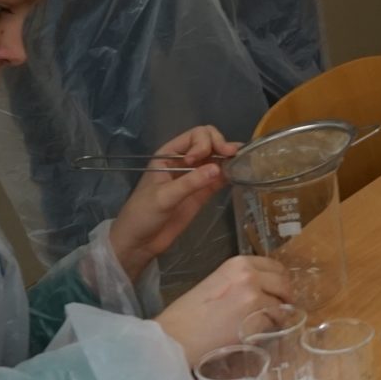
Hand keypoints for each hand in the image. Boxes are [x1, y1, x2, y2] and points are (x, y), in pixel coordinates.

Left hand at [109, 126, 241, 280]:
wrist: (139, 243)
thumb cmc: (142, 215)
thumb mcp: (163, 197)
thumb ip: (190, 183)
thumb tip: (218, 169)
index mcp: (168, 155)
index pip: (194, 136)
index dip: (203, 143)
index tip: (199, 160)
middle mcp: (183, 161)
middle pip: (209, 142)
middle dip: (220, 145)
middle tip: (231, 156)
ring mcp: (194, 177)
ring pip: (216, 159)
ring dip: (228, 157)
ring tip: (241, 161)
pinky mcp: (202, 193)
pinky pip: (219, 178)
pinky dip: (229, 173)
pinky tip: (239, 172)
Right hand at [155, 255, 295, 368]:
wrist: (175, 338)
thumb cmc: (186, 316)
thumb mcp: (213, 285)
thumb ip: (238, 282)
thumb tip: (260, 289)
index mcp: (237, 264)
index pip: (274, 266)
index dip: (278, 280)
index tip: (277, 291)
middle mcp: (250, 275)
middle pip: (284, 283)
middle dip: (283, 297)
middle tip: (278, 310)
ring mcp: (256, 296)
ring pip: (282, 304)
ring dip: (277, 315)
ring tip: (263, 325)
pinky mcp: (257, 319)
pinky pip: (275, 323)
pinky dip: (271, 329)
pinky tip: (256, 334)